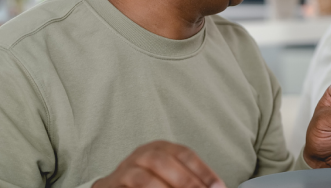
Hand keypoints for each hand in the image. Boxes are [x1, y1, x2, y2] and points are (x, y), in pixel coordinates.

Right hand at [93, 141, 225, 187]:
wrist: (114, 187)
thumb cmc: (150, 181)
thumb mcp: (170, 175)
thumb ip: (188, 180)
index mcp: (161, 148)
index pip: (184, 154)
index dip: (203, 171)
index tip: (218, 187)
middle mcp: (142, 154)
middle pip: (163, 162)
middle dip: (186, 181)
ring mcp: (125, 170)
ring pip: (144, 178)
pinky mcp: (112, 185)